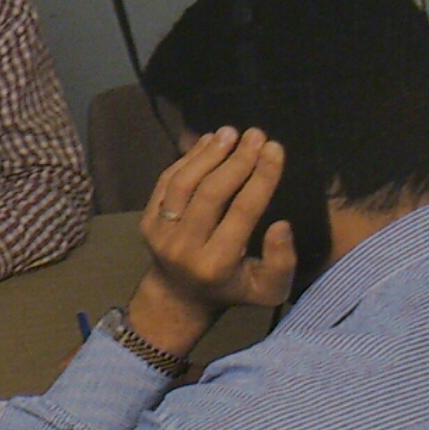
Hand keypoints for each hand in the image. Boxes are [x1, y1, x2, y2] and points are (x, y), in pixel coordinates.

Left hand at [128, 125, 295, 357]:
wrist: (179, 297)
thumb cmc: (232, 288)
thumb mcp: (268, 290)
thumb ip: (281, 262)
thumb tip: (282, 225)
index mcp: (216, 265)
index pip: (242, 212)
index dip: (260, 177)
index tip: (276, 149)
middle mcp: (184, 248)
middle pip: (211, 193)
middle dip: (236, 160)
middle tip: (257, 134)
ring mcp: (160, 233)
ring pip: (183, 184)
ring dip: (208, 154)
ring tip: (232, 132)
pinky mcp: (147, 221)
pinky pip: (167, 183)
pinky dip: (187, 159)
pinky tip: (208, 141)